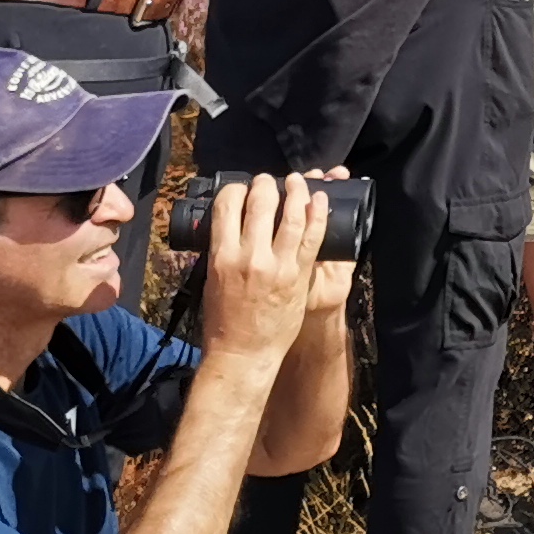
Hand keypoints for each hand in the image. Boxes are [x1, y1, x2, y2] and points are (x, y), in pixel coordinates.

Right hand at [195, 171, 335, 364]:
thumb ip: (222, 250)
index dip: (236, 188)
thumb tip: (228, 225)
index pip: (227, 206)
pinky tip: (320, 199)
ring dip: (297, 191)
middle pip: (262, 203)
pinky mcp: (299, 275)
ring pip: (292, 215)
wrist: (243, 353)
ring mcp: (278, 266)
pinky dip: (318, 214)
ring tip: (298, 180)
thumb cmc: (224, 320)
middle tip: (269, 180)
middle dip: (266, 184)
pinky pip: (313, 237)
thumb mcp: (212, 278)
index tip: (242, 187)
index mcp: (222, 256)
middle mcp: (249, 257)